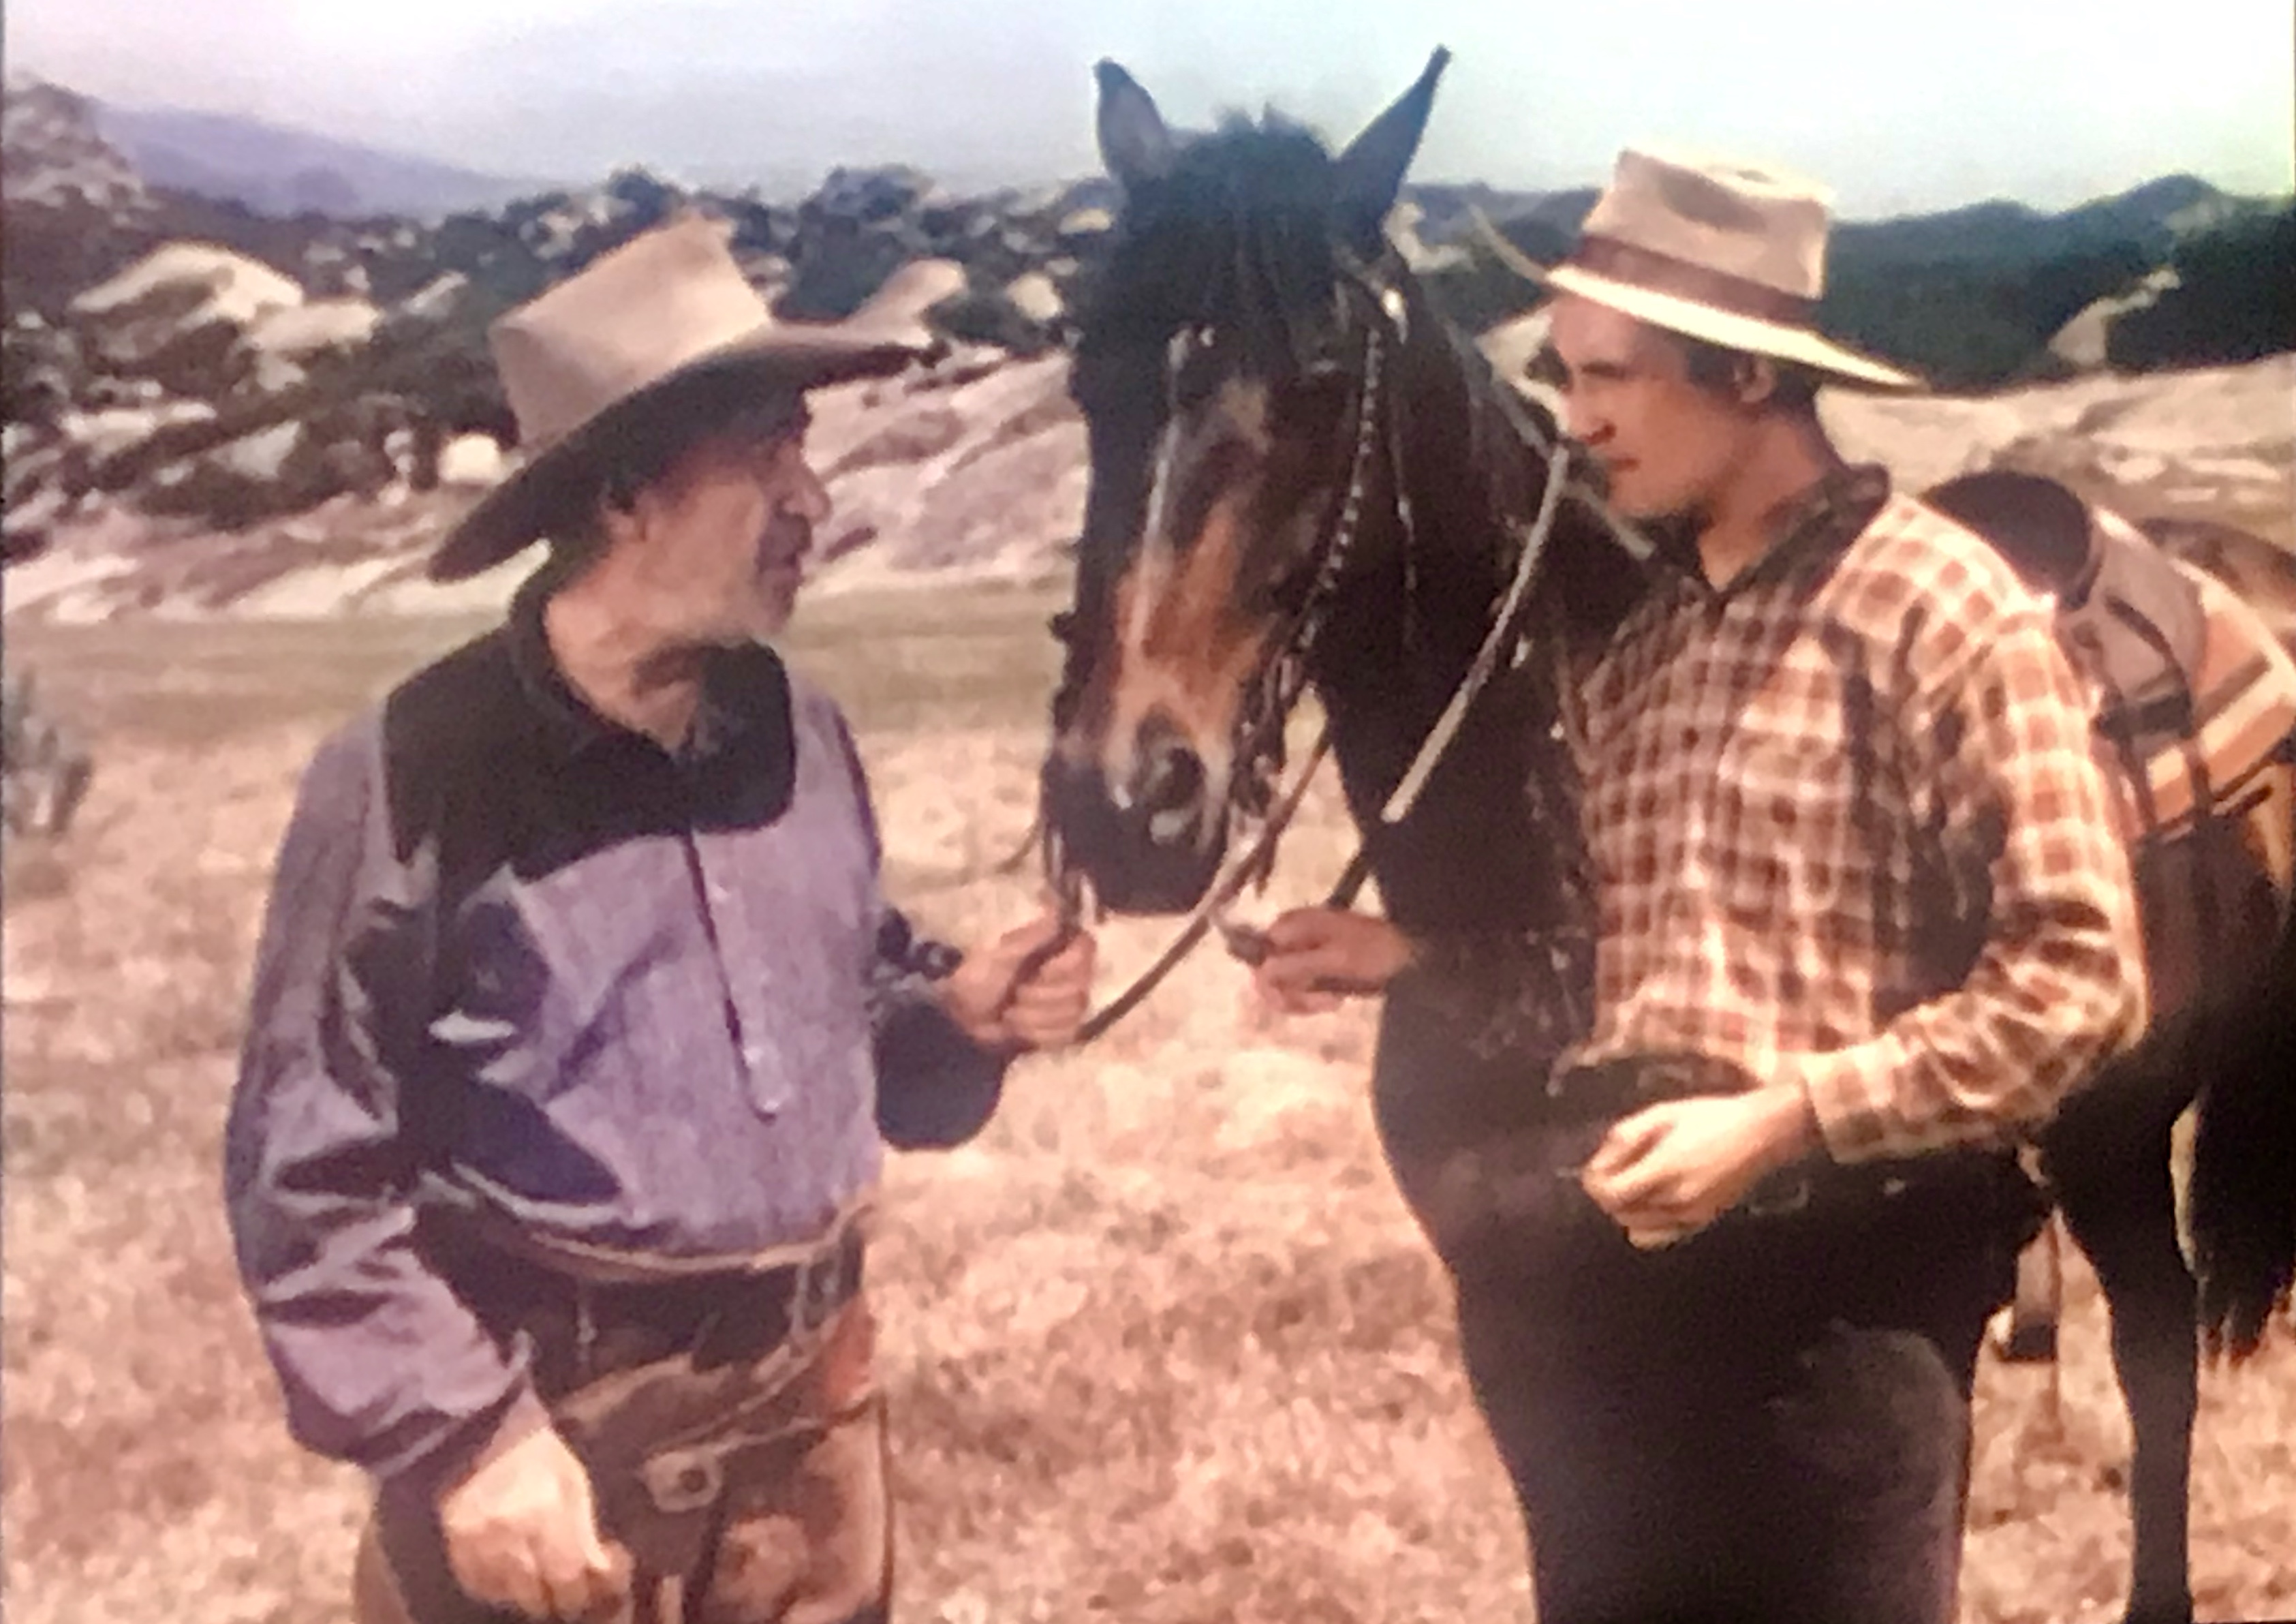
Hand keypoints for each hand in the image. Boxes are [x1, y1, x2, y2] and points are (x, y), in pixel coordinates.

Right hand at [435, 1424, 629, 1620]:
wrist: (481, 1431)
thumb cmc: (537, 1454)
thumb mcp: (573, 1482)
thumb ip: (584, 1528)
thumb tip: (598, 1566)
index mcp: (547, 1514)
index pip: (570, 1576)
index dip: (586, 1590)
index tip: (594, 1586)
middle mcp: (511, 1535)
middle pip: (538, 1595)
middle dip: (558, 1596)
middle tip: (567, 1588)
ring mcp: (479, 1544)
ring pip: (508, 1597)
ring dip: (528, 1593)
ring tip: (539, 1579)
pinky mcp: (456, 1546)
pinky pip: (479, 1586)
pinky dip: (498, 1588)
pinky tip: (510, 1576)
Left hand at [938, 909, 1097, 1052]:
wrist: (963, 1018)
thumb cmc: (981, 978)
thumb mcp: (1003, 953)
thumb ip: (1035, 934)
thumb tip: (1057, 906)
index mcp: (1057, 948)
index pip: (1086, 950)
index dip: (1063, 966)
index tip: (1038, 971)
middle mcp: (1071, 974)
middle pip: (1079, 988)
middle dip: (1041, 996)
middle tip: (1015, 994)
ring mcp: (1069, 1005)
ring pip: (1072, 1013)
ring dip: (1034, 1016)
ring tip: (1010, 1012)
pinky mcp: (1063, 1031)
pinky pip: (1065, 1034)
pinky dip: (1037, 1033)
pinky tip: (1019, 1028)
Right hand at [1248, 907, 1415, 1015]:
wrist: (1410, 957)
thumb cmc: (1374, 954)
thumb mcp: (1335, 960)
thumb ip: (1296, 966)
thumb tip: (1260, 973)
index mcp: (1293, 925)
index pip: (1258, 955)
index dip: (1270, 982)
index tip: (1293, 999)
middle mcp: (1292, 935)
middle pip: (1268, 974)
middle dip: (1291, 994)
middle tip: (1321, 1003)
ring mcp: (1304, 951)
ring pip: (1284, 985)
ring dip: (1305, 1000)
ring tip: (1333, 1001)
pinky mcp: (1316, 966)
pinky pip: (1300, 988)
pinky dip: (1313, 999)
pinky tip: (1335, 999)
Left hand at [1578, 1087, 1819, 1247]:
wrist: (1761, 1134)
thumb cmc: (1710, 1116)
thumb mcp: (1661, 1113)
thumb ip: (1625, 1137)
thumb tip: (1602, 1162)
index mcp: (1665, 1169)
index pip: (1611, 1194)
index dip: (1595, 1181)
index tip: (1596, 1167)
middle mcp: (1676, 1200)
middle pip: (1619, 1212)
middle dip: (1608, 1193)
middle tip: (1614, 1170)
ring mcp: (1691, 1215)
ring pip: (1636, 1228)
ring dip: (1626, 1208)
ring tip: (1635, 1182)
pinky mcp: (1703, 1221)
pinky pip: (1661, 1235)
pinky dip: (1647, 1222)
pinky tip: (1654, 1199)